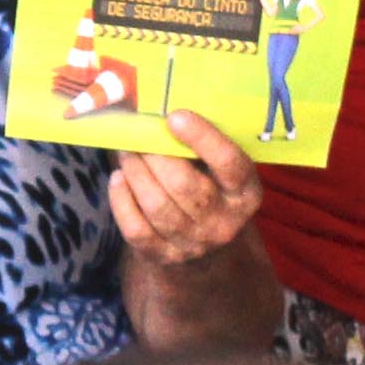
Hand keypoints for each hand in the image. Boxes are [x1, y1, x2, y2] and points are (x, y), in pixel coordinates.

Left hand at [109, 109, 261, 264]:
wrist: (206, 241)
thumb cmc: (210, 186)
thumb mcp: (219, 167)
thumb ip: (202, 143)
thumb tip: (162, 108)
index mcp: (246, 192)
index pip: (229, 164)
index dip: (202, 138)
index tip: (174, 116)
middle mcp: (224, 222)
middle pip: (185, 186)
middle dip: (155, 155)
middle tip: (138, 136)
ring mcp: (194, 244)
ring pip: (157, 206)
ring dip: (136, 173)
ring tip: (127, 153)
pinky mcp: (165, 257)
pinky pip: (136, 229)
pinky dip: (121, 200)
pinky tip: (118, 179)